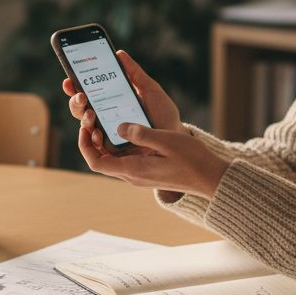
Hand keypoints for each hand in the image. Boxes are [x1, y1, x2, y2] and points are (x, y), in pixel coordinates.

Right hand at [60, 50, 181, 147]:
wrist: (176, 137)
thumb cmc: (162, 114)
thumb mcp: (150, 90)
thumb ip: (135, 73)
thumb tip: (119, 54)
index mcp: (110, 102)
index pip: (87, 93)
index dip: (75, 87)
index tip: (69, 79)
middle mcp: (105, 119)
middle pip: (80, 109)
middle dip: (75, 101)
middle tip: (81, 95)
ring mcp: (107, 136)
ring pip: (84, 127)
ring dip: (82, 118)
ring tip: (90, 112)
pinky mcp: (112, 153)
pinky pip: (94, 149)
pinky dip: (90, 140)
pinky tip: (95, 132)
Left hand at [76, 121, 230, 196]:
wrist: (210, 178)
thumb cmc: (192, 159)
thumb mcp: (166, 140)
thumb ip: (141, 133)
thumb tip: (119, 127)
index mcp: (134, 170)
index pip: (96, 162)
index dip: (84, 145)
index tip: (85, 127)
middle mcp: (133, 175)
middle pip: (101, 160)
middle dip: (92, 139)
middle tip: (93, 116)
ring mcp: (140, 175)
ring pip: (112, 158)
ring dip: (105, 141)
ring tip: (106, 119)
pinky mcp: (147, 171)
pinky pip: (125, 158)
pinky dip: (119, 144)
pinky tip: (126, 127)